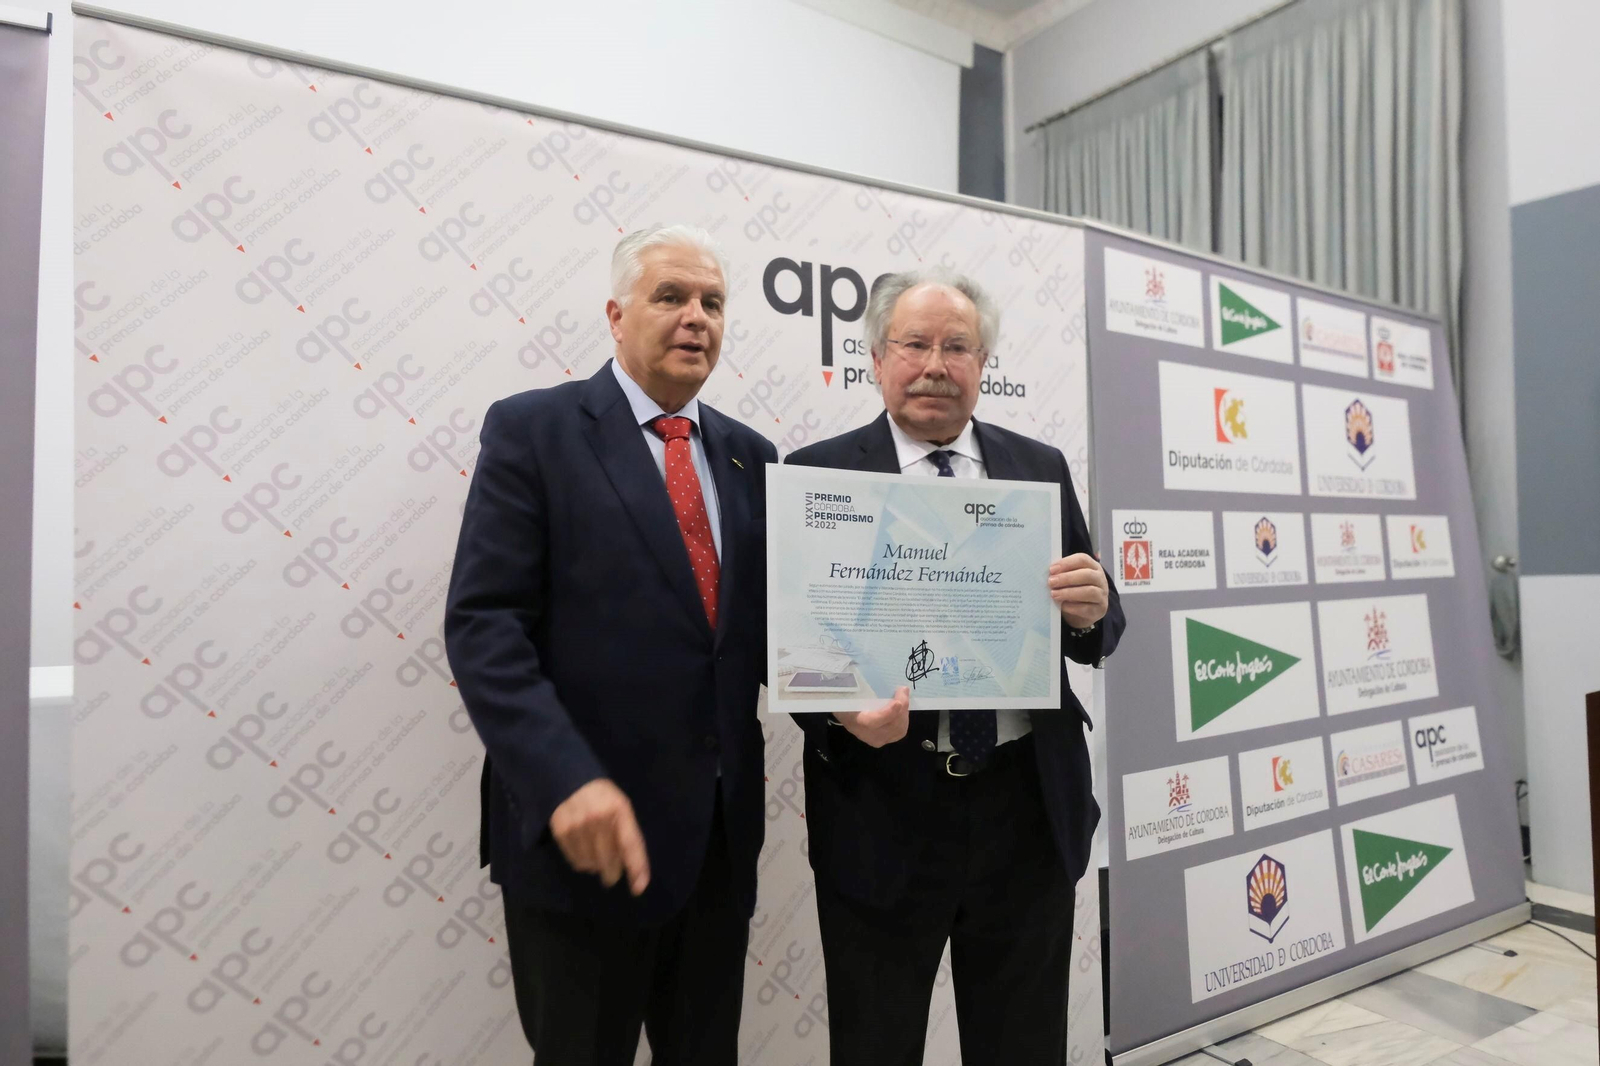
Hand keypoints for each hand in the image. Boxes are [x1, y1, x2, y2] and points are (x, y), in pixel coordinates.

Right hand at [547, 779, 650, 894]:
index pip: (631, 844)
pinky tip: (583, 848)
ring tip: (594, 851)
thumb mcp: (620, 807)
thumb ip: (627, 833)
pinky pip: (576, 862)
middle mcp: (599, 818)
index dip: (636, 867)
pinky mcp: (561, 831)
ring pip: (591, 865)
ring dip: (596, 865)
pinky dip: (582, 862)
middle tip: (612, 875)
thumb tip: (629, 869)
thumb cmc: (601, 797)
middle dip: (613, 872)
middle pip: (609, 861)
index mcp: (619, 809)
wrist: (568, 780)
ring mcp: (578, 825)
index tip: (638, 888)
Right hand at [832, 685, 910, 747]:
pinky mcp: (884, 740)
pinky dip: (904, 719)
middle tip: (903, 690)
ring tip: (903, 697)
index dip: (888, 713)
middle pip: (891, 726)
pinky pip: (899, 732)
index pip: (873, 723)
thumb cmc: (848, 702)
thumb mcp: (851, 694)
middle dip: (902, 707)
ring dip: (904, 712)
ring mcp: (877, 739)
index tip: (897, 702)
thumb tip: (877, 677)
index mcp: (855, 721)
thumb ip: (861, 689)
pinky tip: (902, 708)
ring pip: (898, 729)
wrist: (846, 716)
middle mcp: (867, 735)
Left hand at [1049, 552, 1108, 630]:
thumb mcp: (1070, 579)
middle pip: (1087, 575)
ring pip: (1089, 591)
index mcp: (1093, 567)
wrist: (1084, 612)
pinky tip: (1062, 606)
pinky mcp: (1099, 610)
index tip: (1051, 569)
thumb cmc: (1074, 590)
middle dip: (1067, 578)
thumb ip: (1062, 574)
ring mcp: (1102, 595)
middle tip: (1051, 582)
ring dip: (1069, 593)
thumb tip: (1048, 574)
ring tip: (1054, 594)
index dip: (1067, 563)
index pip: (1083, 559)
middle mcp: (1100, 579)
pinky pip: (1087, 608)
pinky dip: (1073, 607)